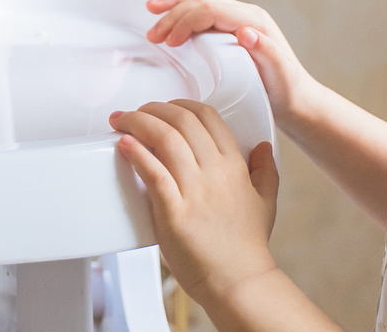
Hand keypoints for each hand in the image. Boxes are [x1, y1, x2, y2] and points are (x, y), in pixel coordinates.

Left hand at [109, 100, 281, 307]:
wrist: (238, 283)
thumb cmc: (246, 247)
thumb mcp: (264, 204)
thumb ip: (265, 172)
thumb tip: (264, 146)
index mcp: (234, 167)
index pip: (208, 116)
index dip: (181, 104)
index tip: (163, 107)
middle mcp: (215, 173)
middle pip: (182, 120)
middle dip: (152, 108)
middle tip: (134, 113)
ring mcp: (195, 191)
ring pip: (165, 138)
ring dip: (137, 122)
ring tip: (122, 122)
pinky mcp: (174, 211)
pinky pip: (153, 172)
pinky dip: (135, 153)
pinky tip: (124, 145)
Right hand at [146, 0, 315, 126]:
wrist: (297, 100)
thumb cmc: (287, 92)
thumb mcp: (280, 76)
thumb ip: (267, 52)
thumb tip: (246, 32)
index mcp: (254, 21)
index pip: (211, 10)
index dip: (186, 21)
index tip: (169, 41)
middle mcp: (246, 14)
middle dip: (173, 12)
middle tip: (153, 33)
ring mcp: (239, 18)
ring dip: (175, 1)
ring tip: (152, 10)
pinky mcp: (231, 26)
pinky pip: (203, 6)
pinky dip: (183, 6)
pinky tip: (170, 15)